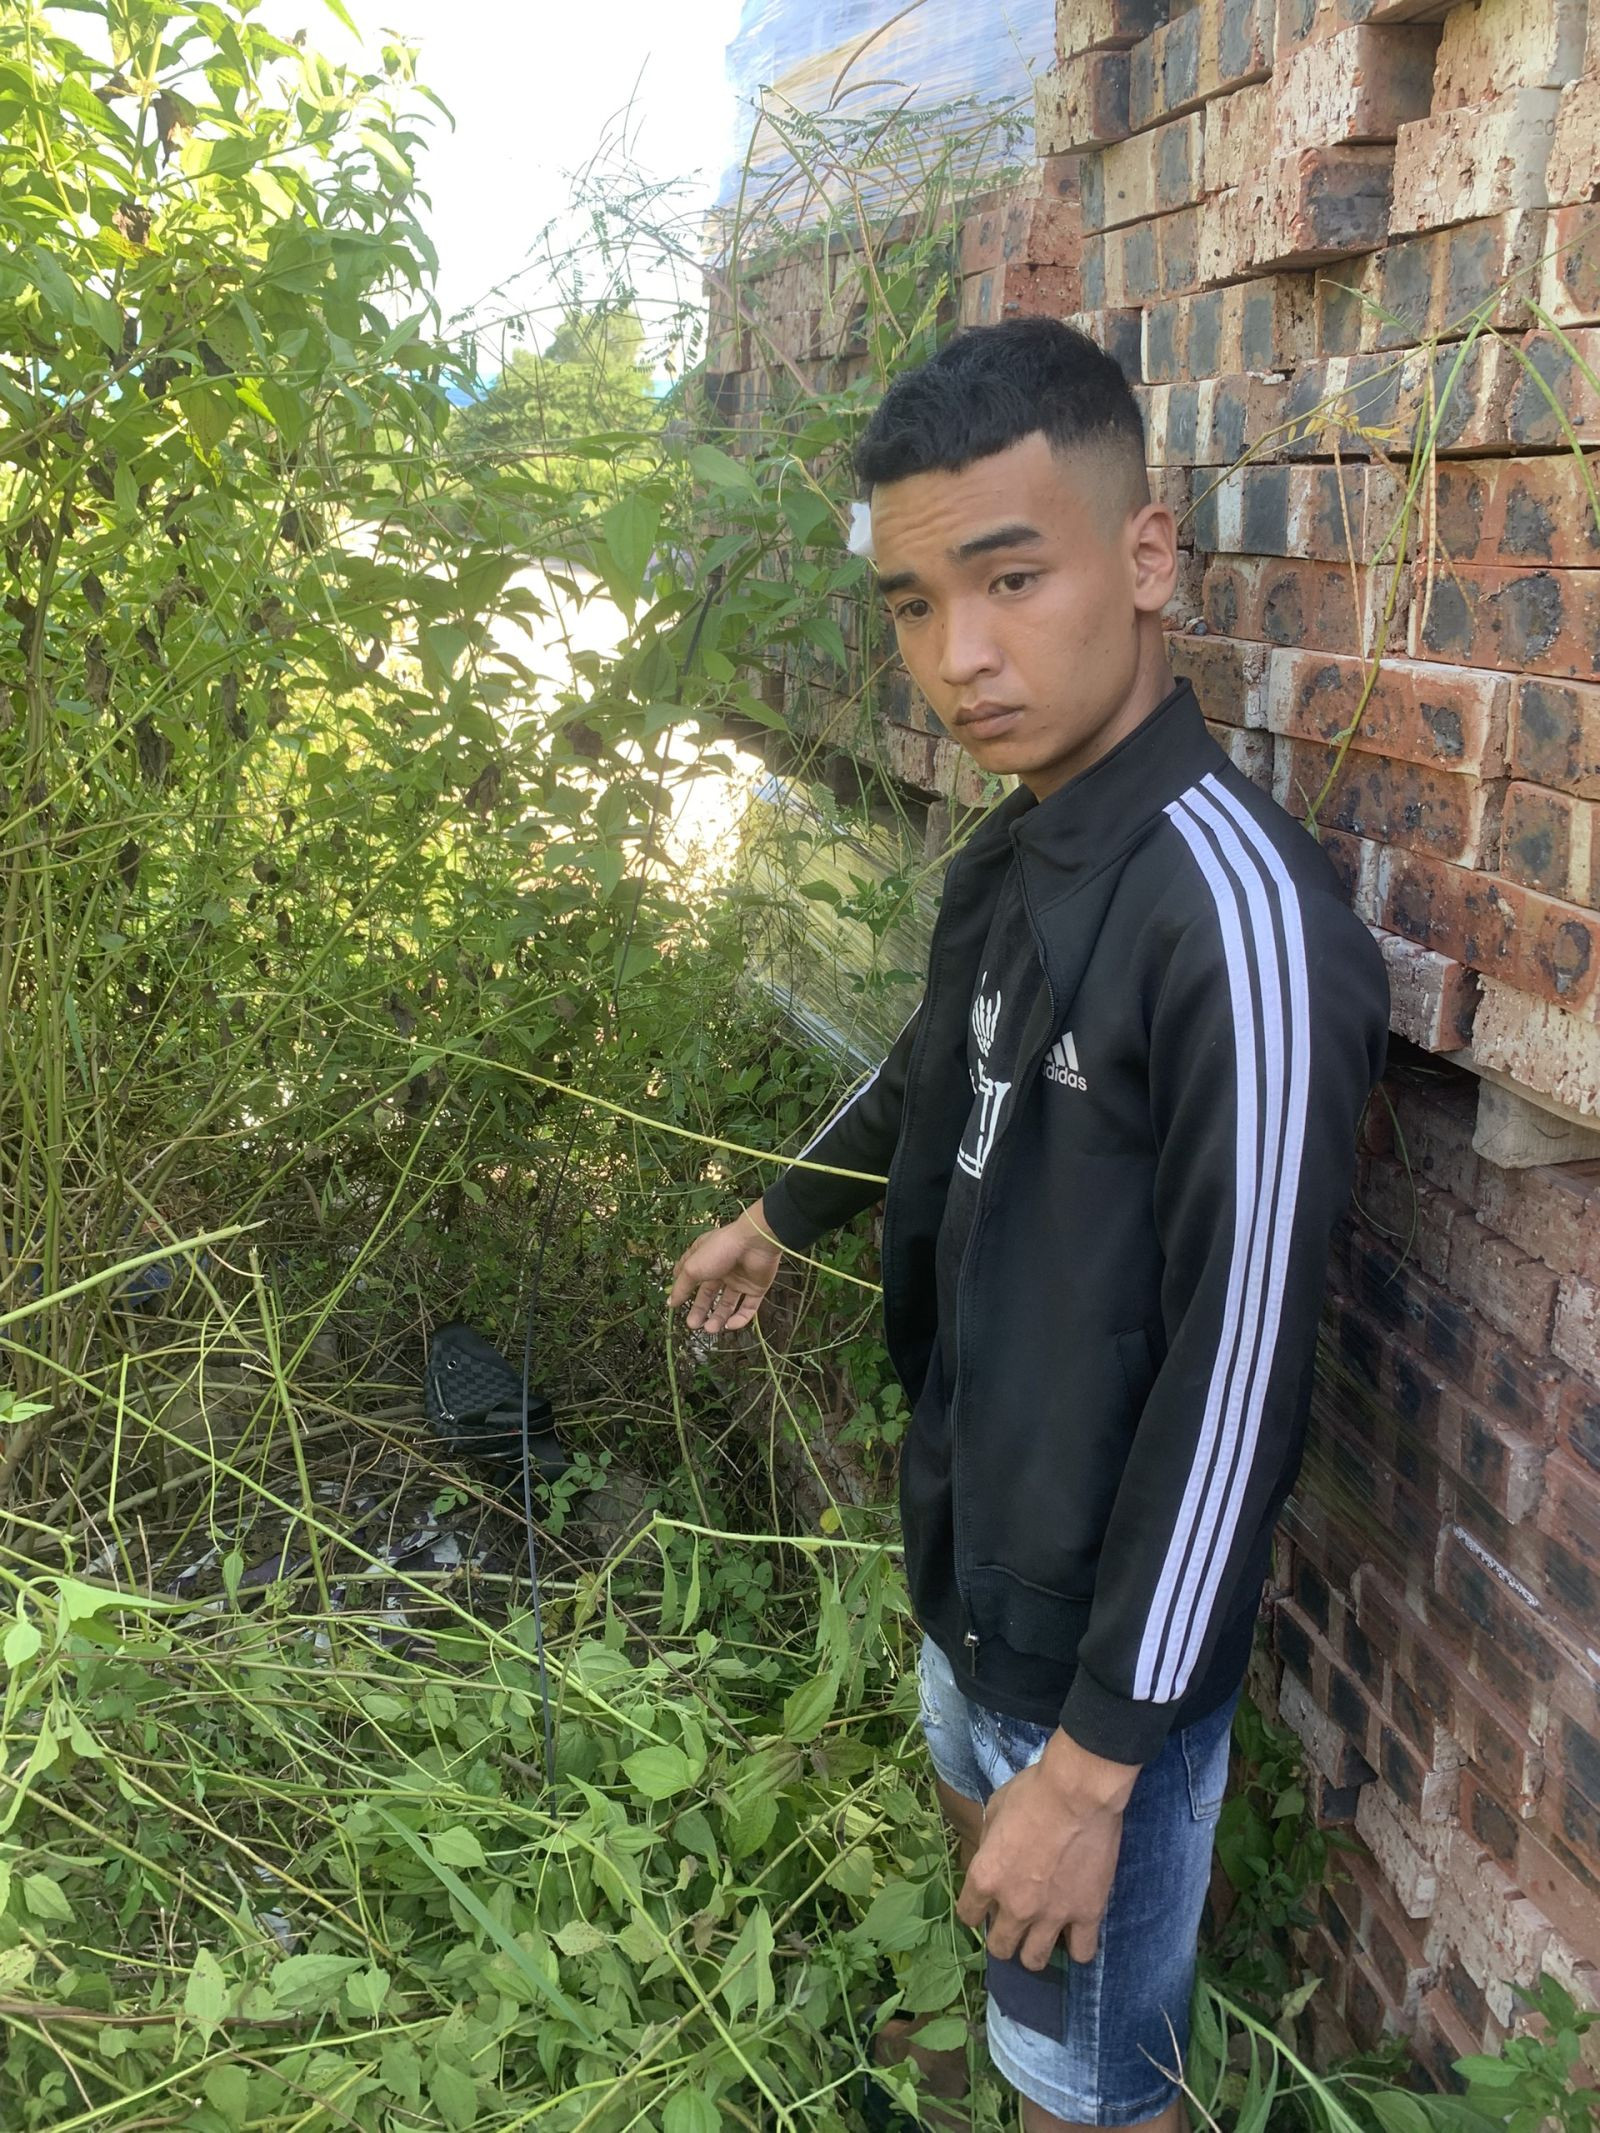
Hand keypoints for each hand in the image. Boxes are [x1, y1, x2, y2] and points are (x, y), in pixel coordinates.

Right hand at [668, 1201, 782, 1333]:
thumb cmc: (721, 1250)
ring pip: (727, 1304)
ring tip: (710, 1329)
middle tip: (693, 1325)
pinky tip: (729, 1325)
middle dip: (700, 1310)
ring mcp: (740, 1279)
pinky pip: (748, 1307)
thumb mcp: (693, 1268)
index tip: (674, 1304)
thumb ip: (682, 1287)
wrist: (756, 1243)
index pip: (690, 1274)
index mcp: (705, 1258)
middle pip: (708, 1294)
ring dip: (718, 1317)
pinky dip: (740, 1319)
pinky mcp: (756, 1288)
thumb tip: (670, 1302)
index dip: (682, 1289)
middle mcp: (722, 1268)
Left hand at [955, 1729, 1139, 1970]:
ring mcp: (1052, 1915)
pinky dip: (1078, 1947)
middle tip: (1015, 1920)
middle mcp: (1014, 1906)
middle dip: (1003, 1936)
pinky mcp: (1087, 1914)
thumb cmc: (1033, 1792)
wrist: (1079, 1792)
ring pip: (1034, 1960)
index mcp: (986, 1877)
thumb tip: (992, 1855)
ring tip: (1043, 1932)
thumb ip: (989, 1842)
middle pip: (1000, 1947)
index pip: (968, 1915)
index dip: (976, 1909)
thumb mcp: (994, 1809)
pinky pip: (1082, 1953)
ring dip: (1034, 1948)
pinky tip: (1076, 1932)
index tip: (986, 1902)